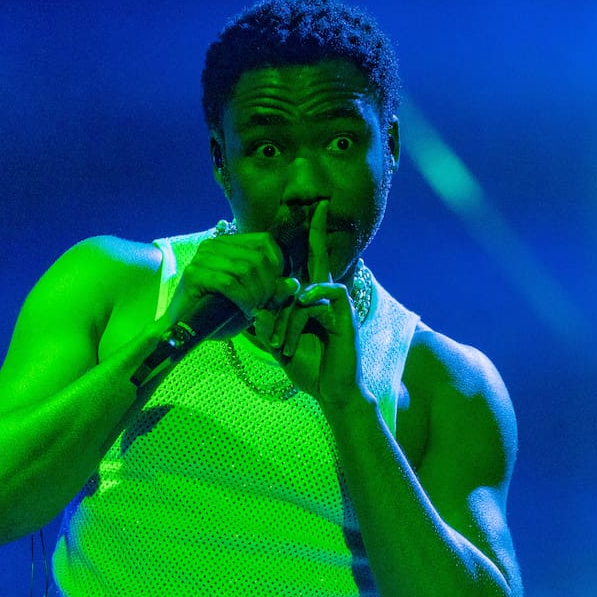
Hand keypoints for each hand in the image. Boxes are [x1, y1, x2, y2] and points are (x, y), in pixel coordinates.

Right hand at [164, 230, 298, 339]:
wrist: (184, 331)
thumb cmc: (219, 315)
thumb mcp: (254, 302)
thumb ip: (273, 292)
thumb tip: (293, 283)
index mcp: (228, 244)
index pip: (265, 242)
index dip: (277, 267)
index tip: (272, 291)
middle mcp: (213, 245)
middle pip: (259, 258)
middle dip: (268, 287)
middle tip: (263, 306)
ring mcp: (202, 258)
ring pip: (246, 269)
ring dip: (256, 295)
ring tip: (253, 310)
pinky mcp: (194, 274)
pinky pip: (230, 283)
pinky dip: (244, 299)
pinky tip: (244, 310)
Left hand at [252, 200, 369, 410]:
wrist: (332, 392)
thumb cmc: (309, 367)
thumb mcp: (279, 344)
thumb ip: (266, 326)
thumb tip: (250, 310)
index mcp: (311, 301)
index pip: (308, 265)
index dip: (309, 239)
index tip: (311, 214)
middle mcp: (325, 298)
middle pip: (320, 257)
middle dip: (318, 231)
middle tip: (319, 204)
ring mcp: (337, 305)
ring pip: (304, 292)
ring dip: (286, 320)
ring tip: (279, 346)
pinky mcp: (346, 315)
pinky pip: (325, 296)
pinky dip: (306, 307)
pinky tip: (298, 316)